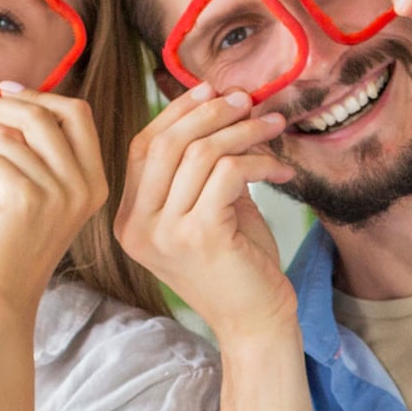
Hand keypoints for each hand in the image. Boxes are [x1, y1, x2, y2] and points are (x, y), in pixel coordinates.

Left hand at [0, 90, 109, 318]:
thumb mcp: (33, 195)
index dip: (38, 94)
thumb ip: (33, 152)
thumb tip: (8, 103)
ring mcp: (59, 190)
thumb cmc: (7, 250)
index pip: (76, 113)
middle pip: (42, 112)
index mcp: (94, 182)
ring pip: (6, 138)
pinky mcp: (27, 197)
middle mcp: (84, 185)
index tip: (3, 90)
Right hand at [113, 85, 296, 346]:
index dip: (176, 111)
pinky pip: (227, 173)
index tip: (212, 89)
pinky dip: (258, 162)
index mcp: (131, 220)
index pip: (142, 148)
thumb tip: (217, 104)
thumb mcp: (208, 208)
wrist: (255, 321)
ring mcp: (165, 234)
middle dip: (210, 112)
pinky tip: (280, 171)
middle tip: (248, 100)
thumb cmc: (237, 265)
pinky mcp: (200, 236)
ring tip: (272, 128)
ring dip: (242, 132)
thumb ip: (200, 167)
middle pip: (165, 143)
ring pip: (199, 153)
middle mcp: (138, 228)